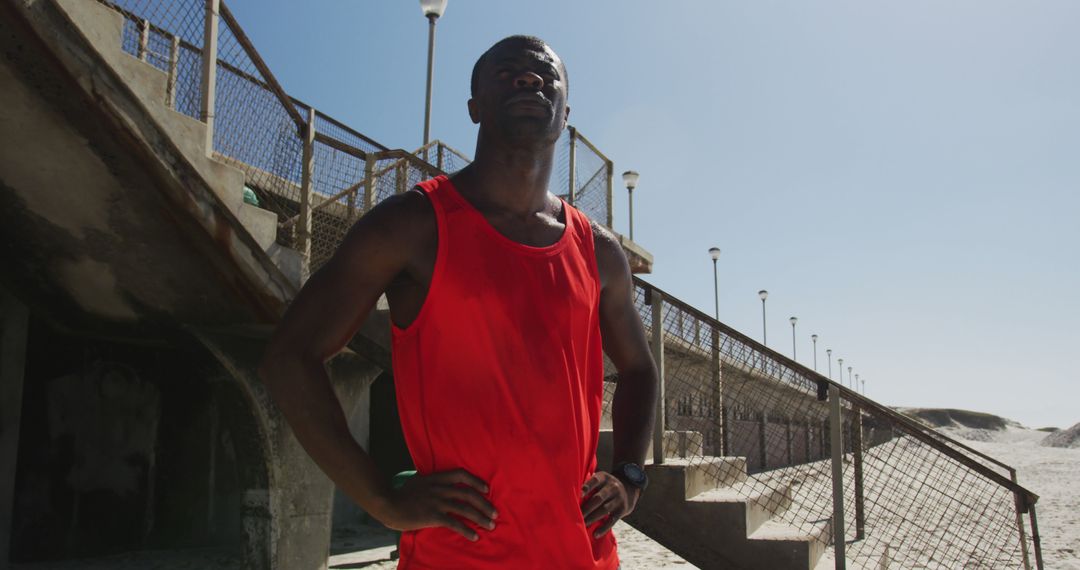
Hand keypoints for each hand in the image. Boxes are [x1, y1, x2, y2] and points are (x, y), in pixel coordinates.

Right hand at [379, 469, 497, 541]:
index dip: (476, 481)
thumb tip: (439, 484)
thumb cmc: (400, 495)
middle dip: (484, 503)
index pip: (461, 474)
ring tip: (491, 525)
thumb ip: (430, 482)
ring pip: (465, 508)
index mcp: (436, 478)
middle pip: (468, 493)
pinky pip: (455, 523)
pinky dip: (467, 530)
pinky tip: (474, 536)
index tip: (486, 489)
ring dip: (481, 517)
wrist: (387, 503)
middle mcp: (439, 488)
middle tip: (495, 513)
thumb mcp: (417, 482)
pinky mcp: (433, 515)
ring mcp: (437, 501)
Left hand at [580, 471, 640, 537]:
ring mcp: (619, 498)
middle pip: (598, 498)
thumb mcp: (600, 480)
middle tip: (574, 516)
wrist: (629, 489)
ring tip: (582, 525)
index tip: (578, 495)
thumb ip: (588, 484)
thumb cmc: (605, 486)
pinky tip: (595, 534)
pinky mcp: (622, 510)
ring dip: (592, 518)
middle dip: (586, 508)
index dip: (586, 487)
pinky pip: (612, 520)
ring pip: (604, 510)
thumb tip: (571, 495)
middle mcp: (612, 487)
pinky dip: (603, 528)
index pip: (594, 481)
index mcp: (604, 478)